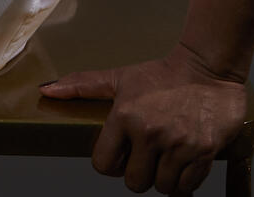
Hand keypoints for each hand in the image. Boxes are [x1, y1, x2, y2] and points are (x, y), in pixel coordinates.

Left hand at [39, 43, 246, 193]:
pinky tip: (182, 160)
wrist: (207, 68)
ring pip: (161, 188)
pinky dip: (183, 181)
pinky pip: (186, 188)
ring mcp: (178, 144)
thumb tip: (46, 90)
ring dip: (162, 178)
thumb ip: (83, 85)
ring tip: (165, 155)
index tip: (121, 153)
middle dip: (138, 173)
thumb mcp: (120, 77)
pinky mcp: (203, 153)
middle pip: (134, 183)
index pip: (103, 164)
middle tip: (146, 155)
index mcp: (125, 115)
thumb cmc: (162, 75)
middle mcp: (149, 132)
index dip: (110, 163)